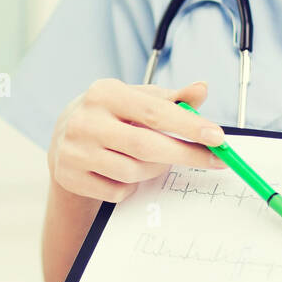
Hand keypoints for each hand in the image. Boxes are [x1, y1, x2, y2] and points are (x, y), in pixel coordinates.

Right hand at [48, 78, 227, 203]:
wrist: (64, 135)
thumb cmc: (112, 114)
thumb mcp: (137, 99)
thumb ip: (172, 98)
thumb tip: (202, 89)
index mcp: (105, 93)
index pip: (155, 112)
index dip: (189, 126)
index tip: (218, 137)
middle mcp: (86, 120)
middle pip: (146, 146)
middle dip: (185, 155)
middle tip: (213, 160)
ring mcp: (75, 151)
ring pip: (133, 172)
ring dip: (154, 170)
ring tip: (154, 159)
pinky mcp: (70, 177)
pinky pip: (117, 191)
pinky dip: (131, 186)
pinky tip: (125, 171)